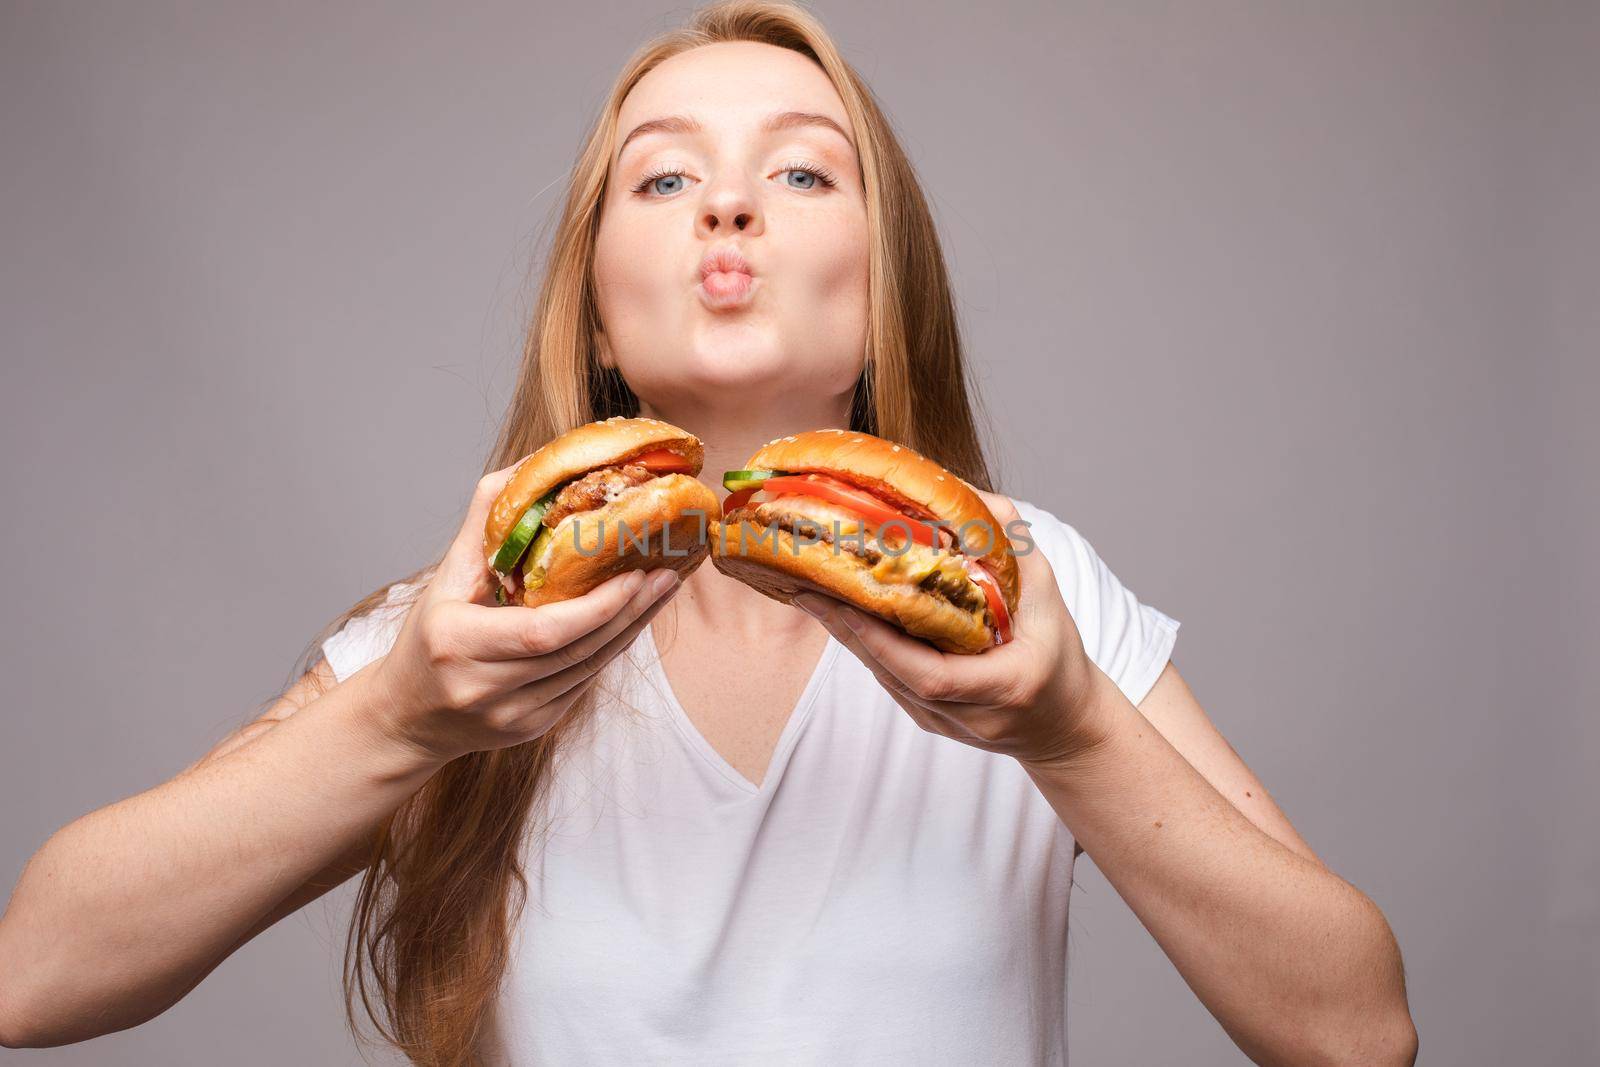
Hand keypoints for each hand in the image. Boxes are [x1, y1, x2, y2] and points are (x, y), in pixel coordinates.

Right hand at [367, 462, 682, 765]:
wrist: (408, 717)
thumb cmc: (426, 639)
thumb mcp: (444, 577)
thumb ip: (486, 523)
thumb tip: (527, 467)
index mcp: (458, 644)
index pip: (543, 631)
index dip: (598, 607)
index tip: (635, 574)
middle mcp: (485, 687)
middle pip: (577, 651)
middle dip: (630, 612)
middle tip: (667, 574)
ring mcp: (512, 716)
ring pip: (589, 670)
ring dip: (630, 630)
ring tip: (661, 591)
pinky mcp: (532, 729)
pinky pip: (584, 685)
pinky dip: (610, 649)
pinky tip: (632, 620)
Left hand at [792, 490, 1110, 768]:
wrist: (1065, 724)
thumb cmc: (1059, 655)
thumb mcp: (1048, 594)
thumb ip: (1008, 544)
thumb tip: (961, 492)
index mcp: (1005, 687)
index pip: (930, 675)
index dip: (881, 640)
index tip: (844, 600)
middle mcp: (969, 715)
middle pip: (893, 675)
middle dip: (845, 627)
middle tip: (805, 582)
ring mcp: (943, 723)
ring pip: (883, 676)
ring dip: (845, 632)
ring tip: (810, 589)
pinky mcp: (925, 719)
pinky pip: (888, 678)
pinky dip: (862, 643)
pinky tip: (838, 611)